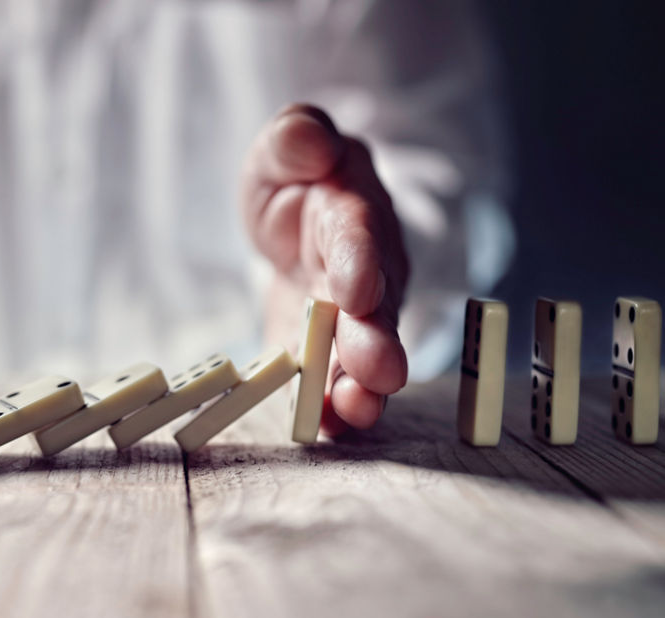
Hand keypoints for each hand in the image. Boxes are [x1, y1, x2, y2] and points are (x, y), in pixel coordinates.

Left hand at [242, 104, 409, 434]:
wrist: (300, 223)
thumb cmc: (297, 181)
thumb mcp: (285, 147)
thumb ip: (295, 138)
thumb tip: (310, 138)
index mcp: (352, 212)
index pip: (358, 235)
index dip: (360, 262)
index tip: (359, 291)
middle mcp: (365, 272)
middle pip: (375, 308)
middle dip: (375, 341)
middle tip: (379, 373)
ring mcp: (351, 320)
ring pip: (362, 355)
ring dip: (360, 387)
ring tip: (358, 413)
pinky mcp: (325, 354)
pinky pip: (332, 383)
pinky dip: (331, 410)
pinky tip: (328, 431)